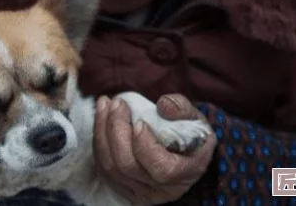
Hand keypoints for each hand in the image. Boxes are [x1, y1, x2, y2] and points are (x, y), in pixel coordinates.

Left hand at [93, 94, 216, 204]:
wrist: (184, 152)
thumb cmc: (191, 135)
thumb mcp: (196, 119)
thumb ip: (182, 109)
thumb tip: (163, 105)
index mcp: (184, 173)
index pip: (161, 169)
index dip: (145, 145)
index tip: (140, 121)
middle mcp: (160, 190)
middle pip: (128, 165)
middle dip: (117, 129)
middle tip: (117, 103)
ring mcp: (138, 192)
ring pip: (110, 167)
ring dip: (102, 131)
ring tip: (105, 104)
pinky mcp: (122, 187)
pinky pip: (102, 167)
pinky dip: (99, 140)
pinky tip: (102, 118)